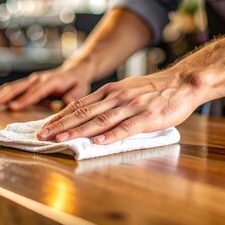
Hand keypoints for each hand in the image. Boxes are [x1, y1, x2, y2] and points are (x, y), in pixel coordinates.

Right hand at [0, 61, 93, 110]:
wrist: (74, 71)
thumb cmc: (77, 83)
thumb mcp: (80, 90)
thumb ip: (73, 96)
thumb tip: (67, 102)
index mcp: (50, 82)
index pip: (36, 92)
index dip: (25, 100)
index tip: (12, 108)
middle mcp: (37, 79)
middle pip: (16, 88)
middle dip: (0, 98)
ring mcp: (29, 81)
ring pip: (9, 88)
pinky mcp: (25, 84)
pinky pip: (8, 90)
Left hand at [36, 67, 201, 144]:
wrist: (183, 82)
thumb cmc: (154, 90)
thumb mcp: (126, 90)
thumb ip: (108, 102)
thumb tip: (88, 117)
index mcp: (109, 91)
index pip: (79, 104)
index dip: (60, 116)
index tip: (44, 126)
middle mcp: (116, 97)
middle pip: (83, 112)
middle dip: (60, 124)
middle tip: (42, 135)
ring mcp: (131, 106)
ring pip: (100, 120)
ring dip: (78, 131)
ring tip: (62, 139)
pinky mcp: (147, 117)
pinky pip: (126, 127)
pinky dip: (111, 135)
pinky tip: (98, 142)